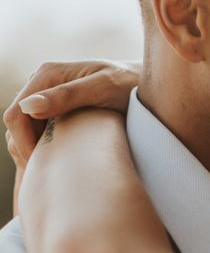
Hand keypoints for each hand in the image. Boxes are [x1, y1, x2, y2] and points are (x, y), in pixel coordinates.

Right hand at [3, 59, 140, 166]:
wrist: (149, 83)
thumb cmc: (132, 84)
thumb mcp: (104, 89)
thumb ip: (68, 96)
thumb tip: (30, 107)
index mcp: (48, 74)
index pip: (17, 114)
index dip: (24, 143)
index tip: (43, 167)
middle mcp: (43, 83)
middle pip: (18, 124)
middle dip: (26, 150)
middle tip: (45, 178)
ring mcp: (50, 96)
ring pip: (26, 129)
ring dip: (33, 151)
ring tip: (51, 175)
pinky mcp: (59, 108)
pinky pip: (40, 130)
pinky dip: (44, 148)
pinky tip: (58, 164)